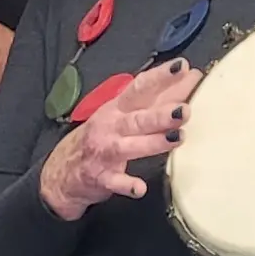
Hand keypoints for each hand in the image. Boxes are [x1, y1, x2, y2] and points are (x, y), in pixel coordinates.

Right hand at [39, 58, 199, 221]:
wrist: (63, 172)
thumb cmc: (101, 138)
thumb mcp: (122, 114)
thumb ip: (155, 100)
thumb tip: (191, 80)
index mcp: (118, 108)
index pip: (140, 88)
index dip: (159, 77)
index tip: (181, 67)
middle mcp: (111, 127)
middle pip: (138, 118)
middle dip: (161, 113)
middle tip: (184, 110)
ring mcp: (104, 152)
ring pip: (129, 146)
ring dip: (153, 142)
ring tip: (177, 138)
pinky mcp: (101, 178)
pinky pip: (114, 182)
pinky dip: (126, 185)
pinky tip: (139, 188)